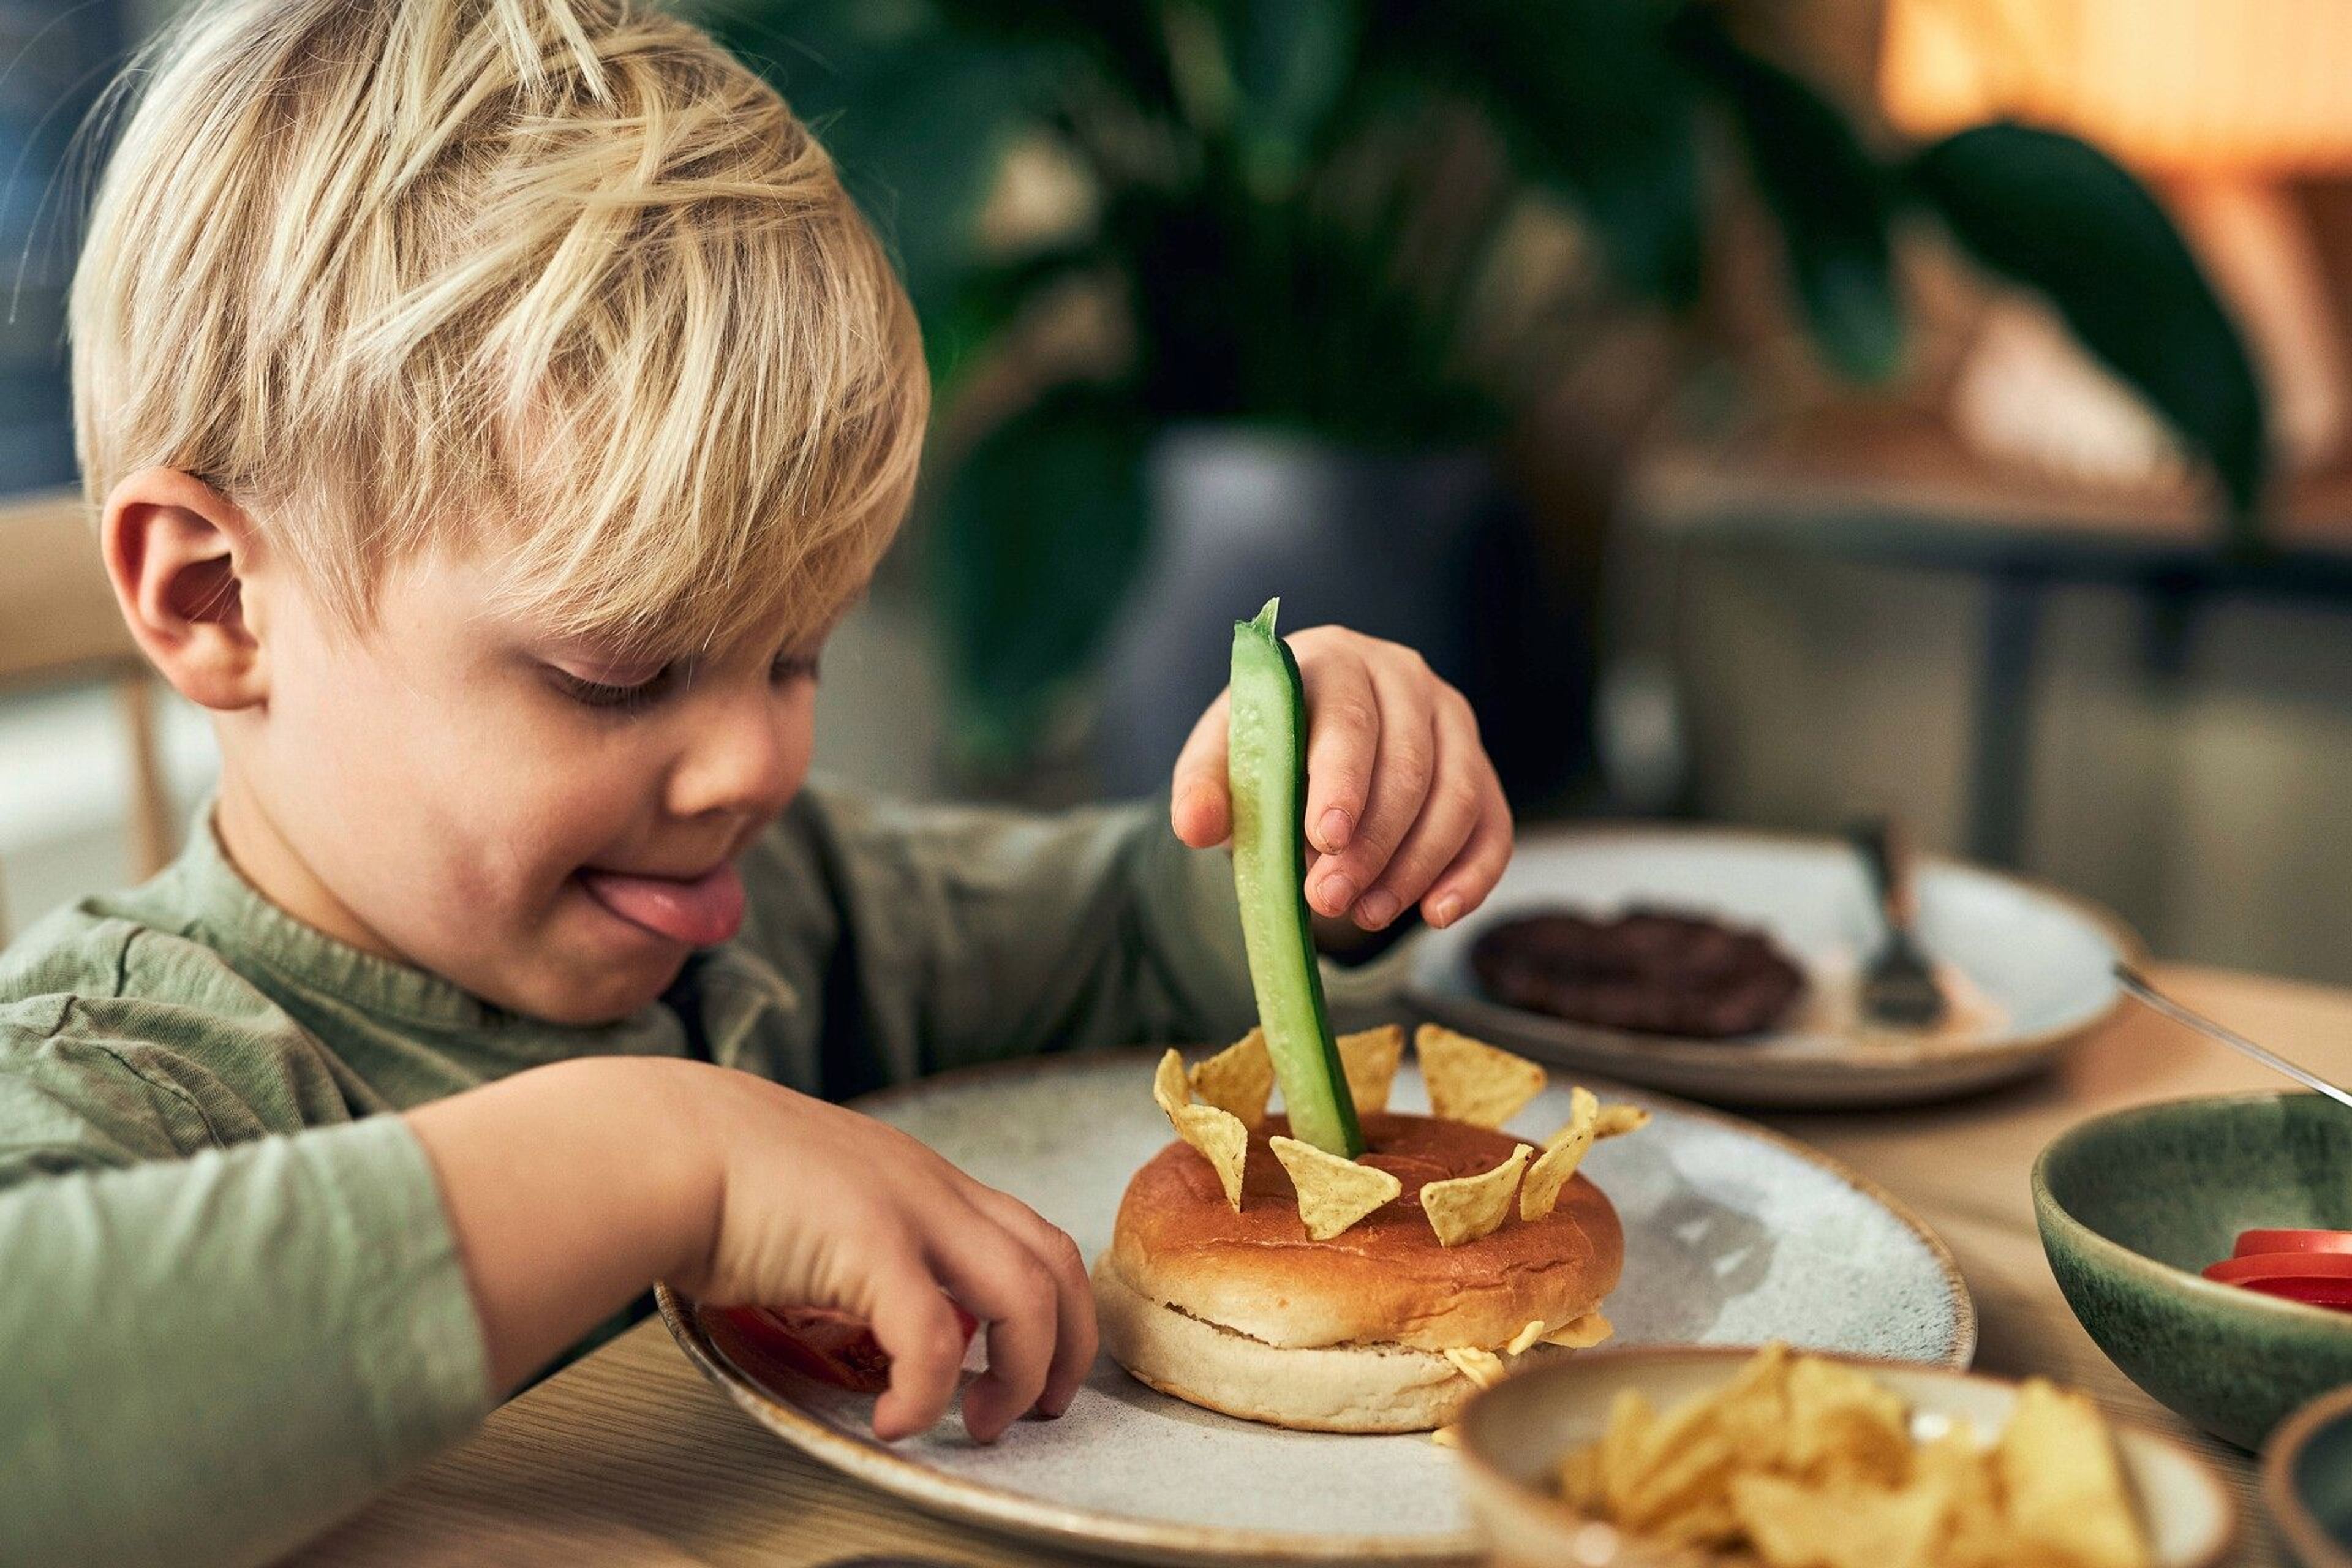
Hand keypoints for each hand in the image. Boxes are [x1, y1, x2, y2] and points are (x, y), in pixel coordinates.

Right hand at [410, 1057, 1092, 1445]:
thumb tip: (865, 1320)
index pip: (1029, 1233)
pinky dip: (929, 1393)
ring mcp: (908, 1210)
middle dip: (1065, 1345)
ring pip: (1024, 1296)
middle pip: (1054, 1262)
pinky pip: (933, 1338)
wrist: (660, 1142)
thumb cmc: (713, 1176)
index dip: (1052, 1304)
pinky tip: (896, 1422)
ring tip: (982, 1421)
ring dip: (1020, 1372)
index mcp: (921, 1177)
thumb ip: (856, 1247)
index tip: (1031, 1360)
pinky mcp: (869, 1245)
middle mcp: (931, 1187)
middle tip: (1040, 1406)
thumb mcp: (816, 1200)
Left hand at [1168, 626, 1512, 931]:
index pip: (1349, 718)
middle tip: (1329, 899)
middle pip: (1408, 763)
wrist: (1306, 747)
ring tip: (1367, 914)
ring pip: (1458, 796)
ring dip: (1415, 866)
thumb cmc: (1264, 749)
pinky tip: (1435, 915)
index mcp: (1333, 661)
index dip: (1341, 780)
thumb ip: (1204, 786)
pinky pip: (1492, 825)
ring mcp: (1450, 721)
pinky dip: (1471, 875)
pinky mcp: (1480, 767)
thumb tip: (1196, 825)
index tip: (1323, 840)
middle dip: (1372, 842)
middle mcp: (1403, 677)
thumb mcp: (1221, 760)